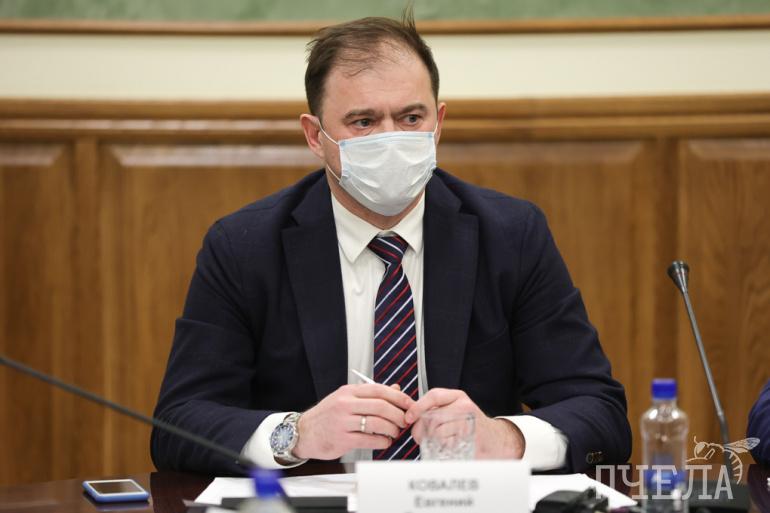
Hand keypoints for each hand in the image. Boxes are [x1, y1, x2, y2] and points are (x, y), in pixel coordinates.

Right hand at [292, 383, 413, 459]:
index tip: (409, 404)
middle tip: (405, 421)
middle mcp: (345, 404)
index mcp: (349, 392)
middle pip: (381, 406)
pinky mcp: (342, 439)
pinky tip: (385, 442)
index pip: (379, 390)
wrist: (303, 432)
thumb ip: (370, 394)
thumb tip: (396, 389)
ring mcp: (343, 422)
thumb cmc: (327, 415)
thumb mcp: (346, 399)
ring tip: (395, 433)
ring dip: (392, 430)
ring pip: (377, 423)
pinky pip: (369, 439)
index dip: (398, 397)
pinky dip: (382, 441)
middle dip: (398, 415)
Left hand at [405, 388, 524, 458]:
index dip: (418, 406)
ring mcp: (469, 422)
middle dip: (421, 429)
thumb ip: (436, 409)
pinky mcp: (471, 439)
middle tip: (419, 437)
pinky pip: (447, 444)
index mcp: (458, 396)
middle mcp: (465, 406)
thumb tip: (411, 417)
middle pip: (433, 416)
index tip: (408, 417)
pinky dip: (443, 448)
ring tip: (435, 442)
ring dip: (431, 441)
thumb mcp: (454, 410)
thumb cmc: (470, 426)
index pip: (434, 395)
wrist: (496, 440)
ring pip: (438, 432)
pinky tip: (448, 447)